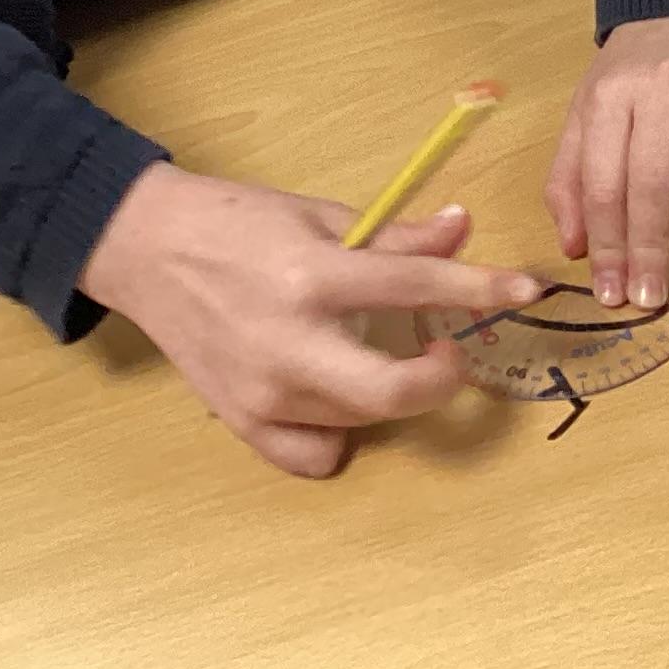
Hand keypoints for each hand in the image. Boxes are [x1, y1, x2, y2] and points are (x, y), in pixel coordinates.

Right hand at [77, 164, 547, 478]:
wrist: (144, 247)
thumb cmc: (233, 219)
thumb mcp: (315, 213)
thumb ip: (393, 236)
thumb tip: (463, 232)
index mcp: (309, 275)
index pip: (415, 287)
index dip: (479, 289)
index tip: (524, 291)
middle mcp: (288, 342)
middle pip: (394, 392)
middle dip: (439, 379)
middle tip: (446, 353)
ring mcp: (263, 392)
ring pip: (360, 422)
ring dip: (385, 392)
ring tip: (364, 352)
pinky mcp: (242, 421)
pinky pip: (316, 455)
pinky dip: (337, 435)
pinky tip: (330, 397)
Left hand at [548, 16, 668, 311]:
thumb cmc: (636, 70)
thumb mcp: (587, 111)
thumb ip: (569, 174)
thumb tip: (572, 247)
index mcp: (611, 96)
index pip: (602, 180)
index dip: (606, 244)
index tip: (610, 294)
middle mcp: (663, 84)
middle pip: (653, 172)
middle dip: (648, 244)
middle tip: (651, 295)